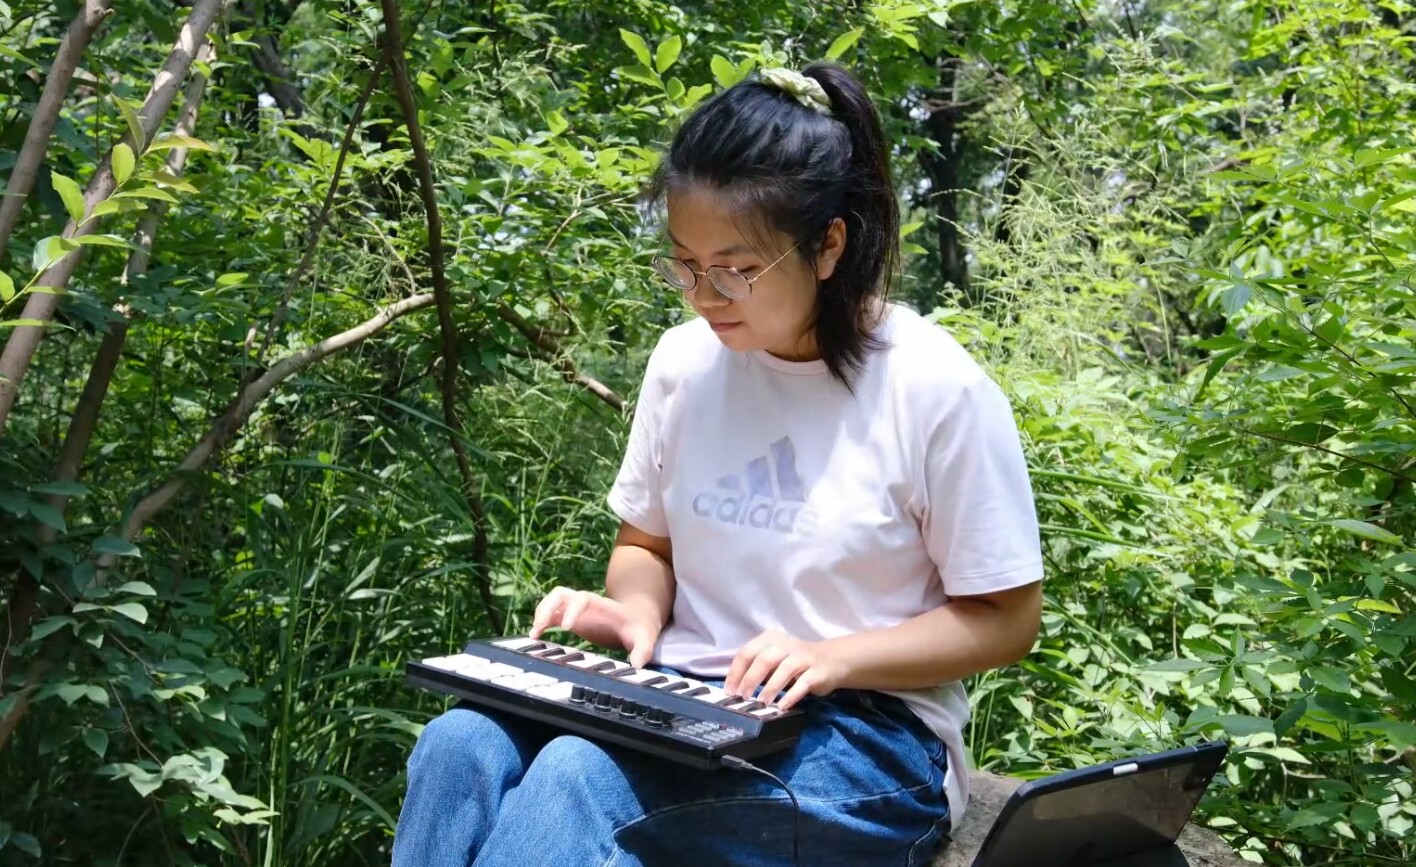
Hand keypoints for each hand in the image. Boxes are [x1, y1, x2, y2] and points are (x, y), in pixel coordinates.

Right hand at [529, 586, 660, 668]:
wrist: (636, 620)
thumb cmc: (639, 628)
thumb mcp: (645, 638)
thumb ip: (643, 650)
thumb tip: (637, 665)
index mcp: (602, 605)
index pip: (583, 599)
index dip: (572, 610)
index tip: (566, 627)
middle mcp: (586, 603)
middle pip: (561, 594)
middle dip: (548, 607)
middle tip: (540, 627)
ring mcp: (577, 609)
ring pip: (553, 601)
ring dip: (541, 613)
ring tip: (534, 633)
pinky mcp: (570, 618)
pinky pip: (551, 615)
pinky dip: (541, 623)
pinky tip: (534, 637)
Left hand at [724, 629, 847, 710]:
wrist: (832, 660)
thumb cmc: (795, 663)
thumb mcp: (774, 660)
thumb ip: (757, 669)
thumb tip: (735, 689)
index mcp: (771, 639)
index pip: (747, 652)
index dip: (736, 672)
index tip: (729, 691)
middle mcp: (786, 645)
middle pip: (764, 659)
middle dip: (751, 679)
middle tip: (743, 697)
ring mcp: (804, 657)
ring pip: (784, 670)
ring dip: (770, 688)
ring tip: (761, 703)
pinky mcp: (818, 671)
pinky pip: (803, 683)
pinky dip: (791, 696)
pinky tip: (782, 707)